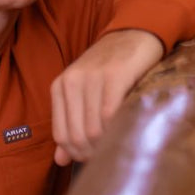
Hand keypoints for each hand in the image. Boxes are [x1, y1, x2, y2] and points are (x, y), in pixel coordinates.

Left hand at [50, 29, 164, 164]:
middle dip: (92, 153)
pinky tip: (125, 132)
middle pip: (76, 135)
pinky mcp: (115, 75)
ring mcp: (91, 77)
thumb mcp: (84, 93)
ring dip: (105, 145)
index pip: (61, 134)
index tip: (93, 159)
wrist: (134, 34)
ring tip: (118, 146)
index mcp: (59, 87)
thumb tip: (60, 161)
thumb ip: (71, 124)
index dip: (76, 153)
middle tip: (108, 156)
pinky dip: (116, 130)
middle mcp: (71, 81)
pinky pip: (109, 114)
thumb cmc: (110, 69)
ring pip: (92, 129)